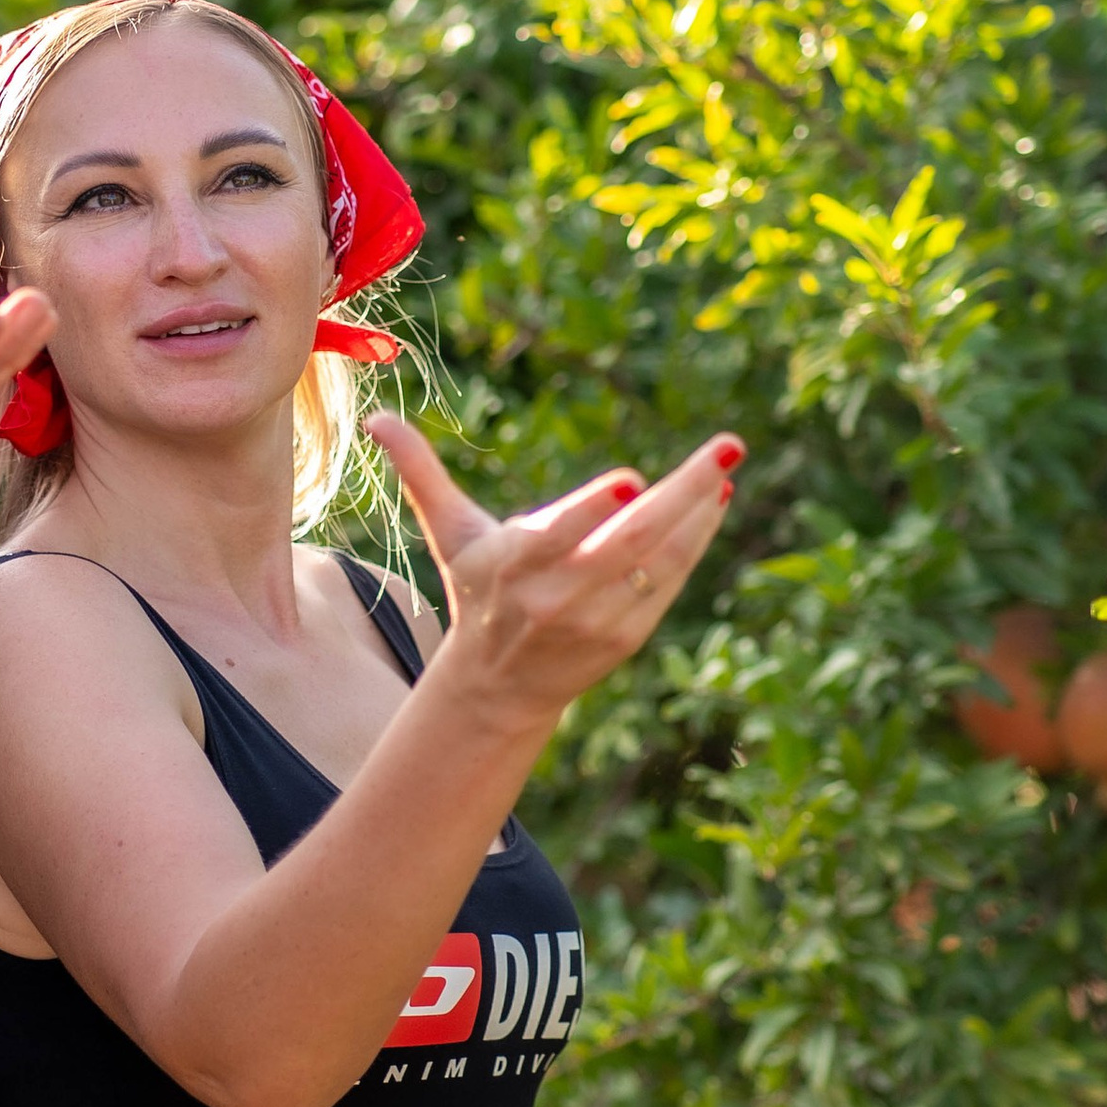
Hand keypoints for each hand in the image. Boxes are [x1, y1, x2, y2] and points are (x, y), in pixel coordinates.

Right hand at [367, 416, 742, 745]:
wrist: (498, 685)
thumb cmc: (477, 590)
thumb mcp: (449, 534)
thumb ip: (421, 474)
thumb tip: (378, 421)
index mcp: (514, 564)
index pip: (558, 535)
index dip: (593, 509)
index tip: (630, 480)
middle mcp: (557, 596)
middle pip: (631, 540)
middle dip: (684, 491)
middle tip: (728, 447)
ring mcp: (598, 620)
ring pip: (661, 560)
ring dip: (700, 512)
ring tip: (723, 467)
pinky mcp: (628, 637)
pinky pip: (669, 582)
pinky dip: (696, 542)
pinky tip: (713, 504)